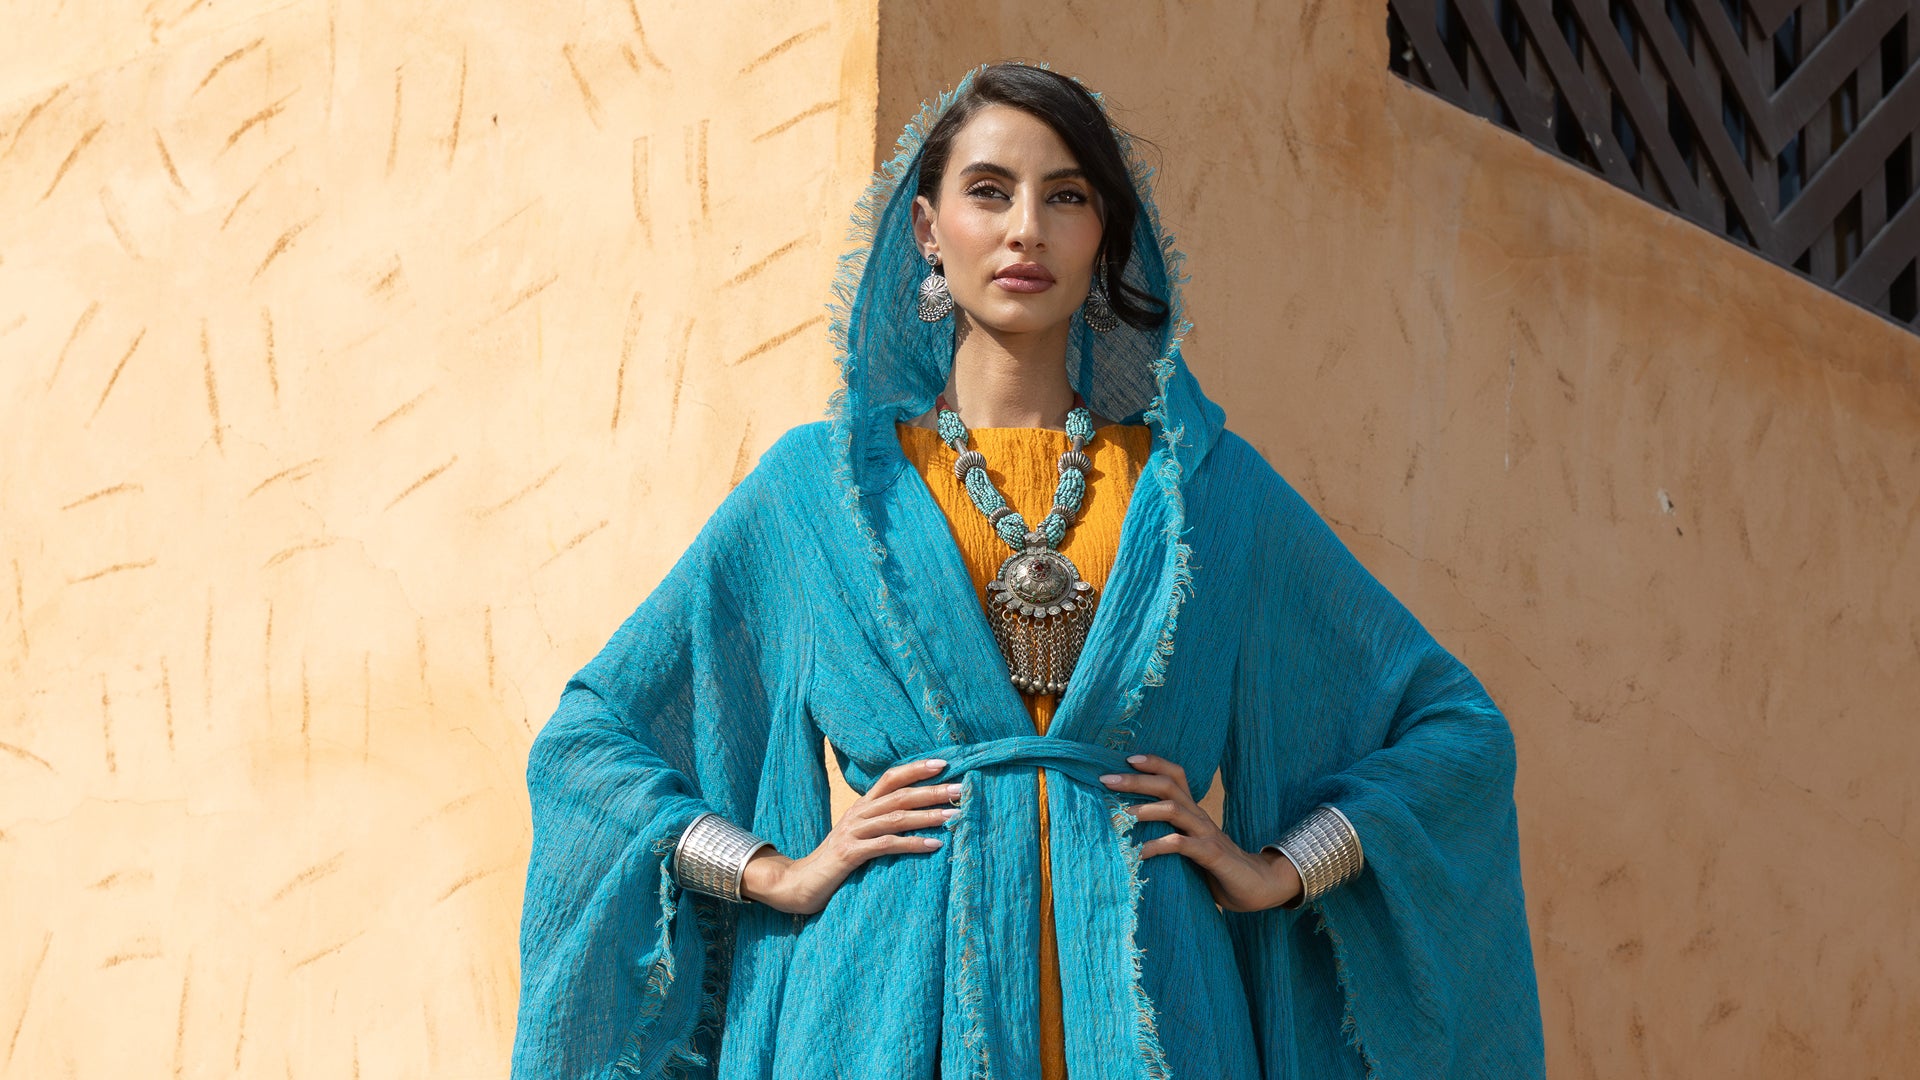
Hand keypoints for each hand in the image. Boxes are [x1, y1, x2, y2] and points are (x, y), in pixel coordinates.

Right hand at [740, 758, 959, 914]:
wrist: (799, 884)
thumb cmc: (835, 863)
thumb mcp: (859, 836)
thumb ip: (880, 824)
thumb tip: (915, 817)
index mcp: (861, 806)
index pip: (890, 778)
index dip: (916, 768)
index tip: (944, 763)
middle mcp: (857, 814)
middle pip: (899, 795)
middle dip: (932, 790)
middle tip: (961, 789)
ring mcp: (852, 832)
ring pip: (896, 817)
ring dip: (928, 815)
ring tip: (955, 815)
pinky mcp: (849, 854)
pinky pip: (886, 845)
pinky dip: (912, 844)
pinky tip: (933, 845)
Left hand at [1099, 753, 1302, 911]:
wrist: (1259, 887)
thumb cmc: (1218, 868)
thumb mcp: (1191, 845)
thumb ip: (1170, 834)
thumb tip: (1132, 830)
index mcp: (1194, 811)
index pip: (1175, 775)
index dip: (1153, 762)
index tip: (1126, 758)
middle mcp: (1199, 816)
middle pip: (1168, 785)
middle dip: (1136, 780)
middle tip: (1106, 779)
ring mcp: (1207, 834)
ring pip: (1173, 809)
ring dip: (1143, 809)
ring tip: (1118, 817)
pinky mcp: (1212, 855)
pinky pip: (1180, 844)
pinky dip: (1156, 845)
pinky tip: (1138, 853)